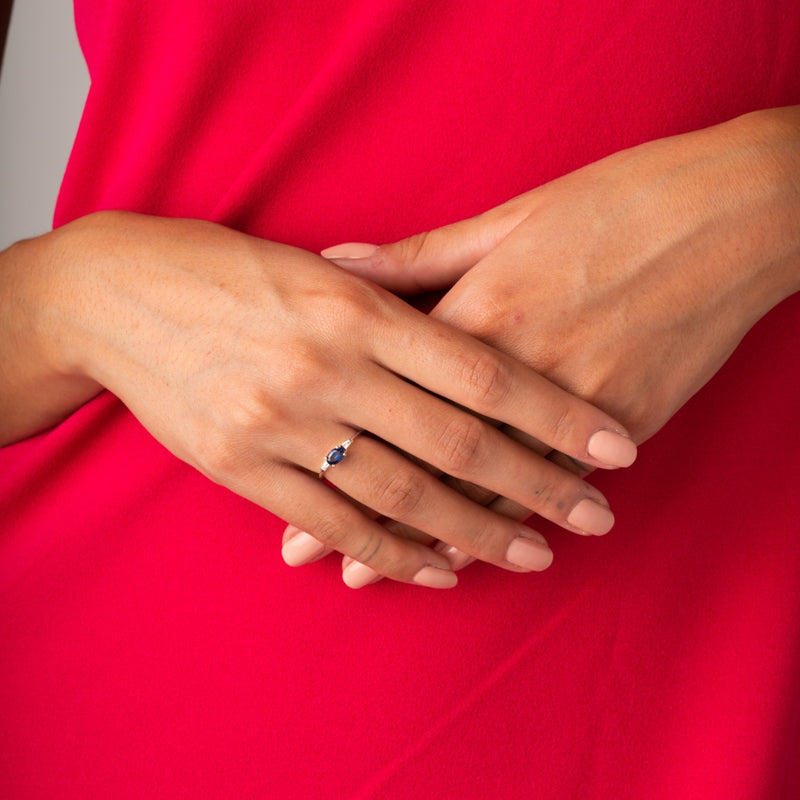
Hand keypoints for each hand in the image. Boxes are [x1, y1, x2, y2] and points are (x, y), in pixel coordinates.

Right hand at [2, 211, 636, 586]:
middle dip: (538, 486)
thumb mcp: (315, 267)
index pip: (482, 374)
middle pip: (458, 443)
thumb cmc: (224, 269)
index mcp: (358, 309)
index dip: (555, 415)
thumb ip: (393, 289)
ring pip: (403, 494)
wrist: (113, 294)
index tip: (613, 448)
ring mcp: (283, 425)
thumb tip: (468, 310)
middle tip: (596, 516)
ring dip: (478, 532)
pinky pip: (335, 523)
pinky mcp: (242, 467)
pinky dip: (394, 552)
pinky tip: (442, 569)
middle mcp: (329, 368)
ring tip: (534, 555)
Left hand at [297, 107, 799, 578]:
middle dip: (368, 511)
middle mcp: (518, 366)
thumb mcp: (507, 219)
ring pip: (491, 485)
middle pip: (429, 455)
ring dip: (433, 532)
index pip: (390, 395)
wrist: (734, 213)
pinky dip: (515, 521)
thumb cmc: (615, 203)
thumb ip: (415, 257)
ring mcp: (575, 402)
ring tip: (382, 571)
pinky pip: (557, 483)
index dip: (338, 452)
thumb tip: (335, 266)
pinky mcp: (625, 420)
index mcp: (479, 309)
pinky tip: (482, 553)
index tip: (294, 496)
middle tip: (314, 558)